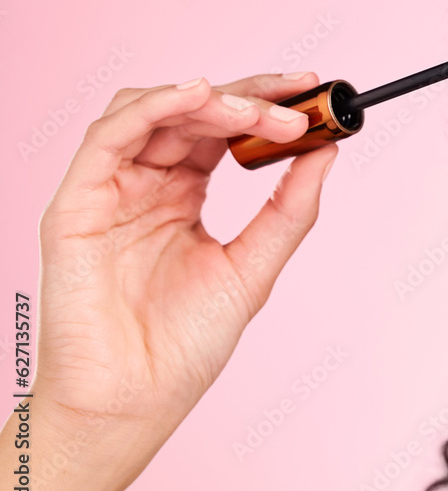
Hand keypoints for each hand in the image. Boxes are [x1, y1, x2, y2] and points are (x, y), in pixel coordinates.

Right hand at [32, 73, 339, 442]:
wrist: (137, 400)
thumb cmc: (185, 345)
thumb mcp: (253, 266)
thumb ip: (288, 209)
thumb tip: (326, 153)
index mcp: (183, 195)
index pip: (222, 129)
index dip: (264, 104)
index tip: (310, 90)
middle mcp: (147, 183)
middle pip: (193, 112)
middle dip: (249, 99)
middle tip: (295, 104)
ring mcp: (111, 189)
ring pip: (153, 111)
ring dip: (209, 100)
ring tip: (256, 113)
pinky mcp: (78, 201)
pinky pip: (110, 136)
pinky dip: (155, 106)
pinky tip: (198, 96)